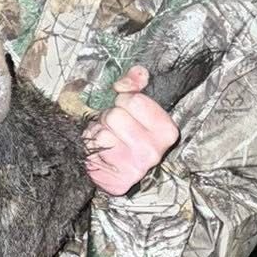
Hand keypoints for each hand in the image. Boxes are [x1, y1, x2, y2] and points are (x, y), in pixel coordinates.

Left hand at [84, 67, 179, 195]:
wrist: (123, 169)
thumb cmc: (132, 132)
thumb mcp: (139, 104)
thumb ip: (136, 83)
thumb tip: (135, 75)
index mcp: (166, 132)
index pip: (133, 100)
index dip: (123, 100)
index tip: (125, 107)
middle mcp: (153, 152)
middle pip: (115, 116)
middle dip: (109, 117)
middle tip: (113, 125)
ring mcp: (134, 169)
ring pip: (101, 134)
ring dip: (98, 133)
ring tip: (107, 139)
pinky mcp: (116, 182)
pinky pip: (91, 152)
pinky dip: (91, 148)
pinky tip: (100, 152)